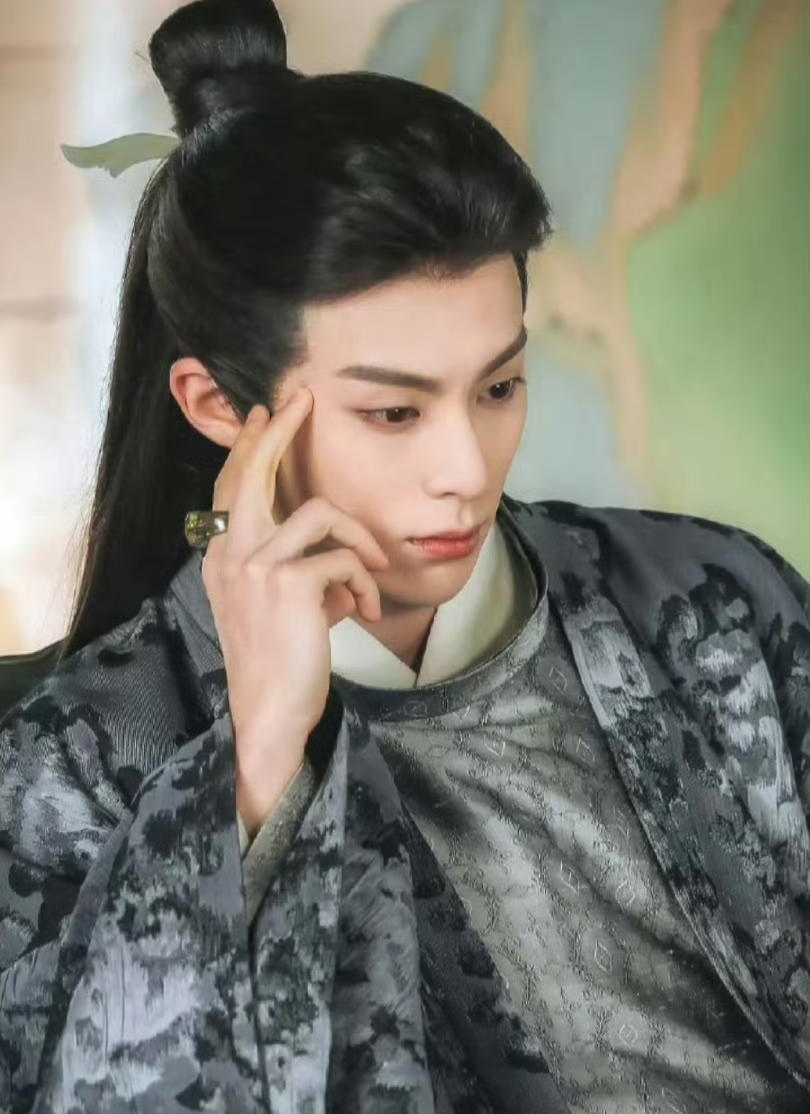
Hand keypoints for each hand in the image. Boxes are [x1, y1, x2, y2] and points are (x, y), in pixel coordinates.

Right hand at [201, 387, 389, 767]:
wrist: (271, 712)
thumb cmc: (282, 665)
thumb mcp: (282, 610)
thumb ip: (301, 574)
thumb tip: (341, 561)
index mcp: (223, 558)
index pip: (232, 487)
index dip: (251, 447)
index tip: (269, 413)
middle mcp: (230, 554)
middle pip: (253, 472)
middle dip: (279, 431)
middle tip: (302, 400)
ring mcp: (255, 566)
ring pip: (321, 513)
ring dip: (359, 541)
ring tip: (373, 575)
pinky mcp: (288, 584)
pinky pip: (344, 558)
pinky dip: (365, 582)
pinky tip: (364, 612)